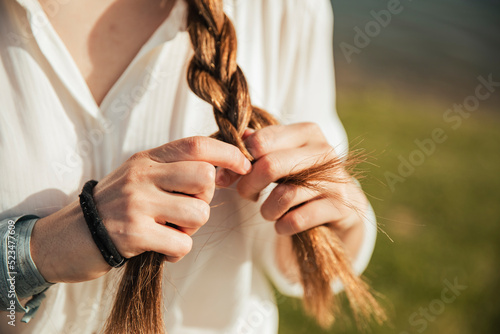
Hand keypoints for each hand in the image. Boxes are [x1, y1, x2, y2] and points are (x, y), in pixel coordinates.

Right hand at [31, 137, 251, 282]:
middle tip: (186, 208)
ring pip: (198, 212)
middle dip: (205, 198)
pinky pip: (183, 243)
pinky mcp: (134, 234)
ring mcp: (137, 203)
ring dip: (191, 228)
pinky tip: (162, 248)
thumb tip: (220, 169)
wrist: (68, 237)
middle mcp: (141, 176)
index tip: (244, 165)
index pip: (196, 145)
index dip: (227, 153)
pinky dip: (178, 250)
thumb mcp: (139, 176)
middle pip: (204, 177)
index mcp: (146, 159)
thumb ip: (172, 169)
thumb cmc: (113, 207)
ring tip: (170, 229)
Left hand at [216, 123, 366, 254]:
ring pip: (285, 195)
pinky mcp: (340, 206)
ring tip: (267, 212)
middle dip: (249, 185)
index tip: (230, 176)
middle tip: (246, 195)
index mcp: (306, 133)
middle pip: (271, 165)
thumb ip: (256, 148)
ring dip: (267, 210)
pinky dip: (282, 226)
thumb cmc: (300, 178)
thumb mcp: (279, 158)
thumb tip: (234, 141)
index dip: (238, 161)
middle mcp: (323, 151)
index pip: (261, 141)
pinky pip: (298, 219)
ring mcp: (334, 179)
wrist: (337, 208)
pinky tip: (282, 225)